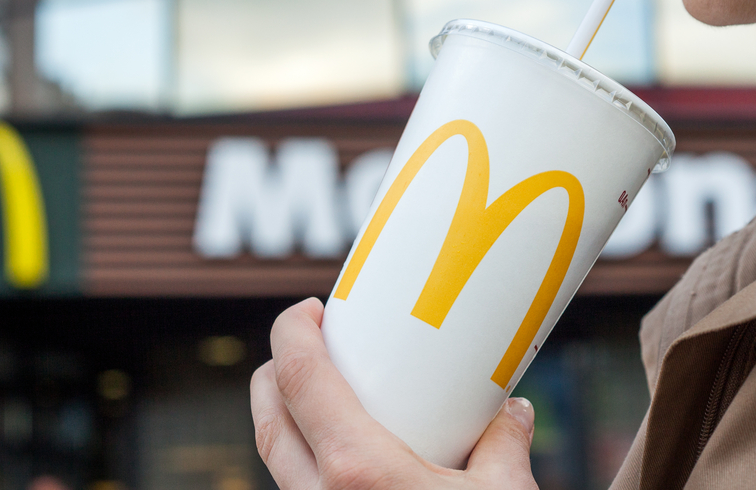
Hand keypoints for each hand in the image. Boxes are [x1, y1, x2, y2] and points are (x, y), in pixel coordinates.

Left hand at [251, 298, 538, 489]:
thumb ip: (506, 444)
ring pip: (274, 459)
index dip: (292, 332)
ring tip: (320, 393)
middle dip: (275, 369)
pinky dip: (302, 462)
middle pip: (268, 416)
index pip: (299, 378)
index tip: (309, 309)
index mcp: (357, 472)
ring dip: (284, 416)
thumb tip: (513, 409)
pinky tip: (338, 458)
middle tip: (309, 344)